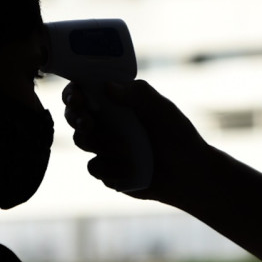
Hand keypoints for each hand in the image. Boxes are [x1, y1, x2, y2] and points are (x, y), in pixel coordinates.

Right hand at [63, 80, 210, 202]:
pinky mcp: (107, 170)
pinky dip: (109, 167)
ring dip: (98, 142)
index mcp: (116, 102)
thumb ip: (137, 94)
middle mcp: (106, 122)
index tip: (77, 97)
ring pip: (81, 140)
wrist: (188, 175)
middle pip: (74, 115)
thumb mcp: (161, 109)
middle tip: (88, 123)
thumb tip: (107, 86)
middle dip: (76, 117)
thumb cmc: (178, 136)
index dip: (73, 93)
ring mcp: (104, 147)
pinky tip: (129, 168)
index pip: (84, 91)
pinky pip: (94, 167)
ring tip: (125, 147)